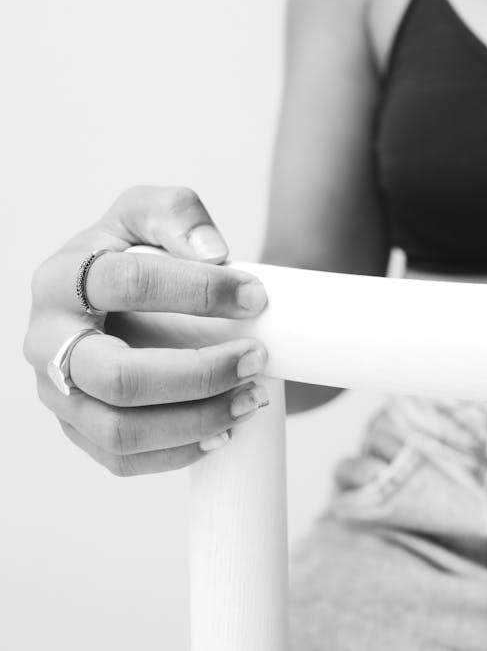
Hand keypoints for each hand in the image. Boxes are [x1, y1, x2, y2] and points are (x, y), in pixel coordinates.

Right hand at [23, 185, 268, 476]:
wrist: (109, 292)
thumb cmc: (129, 250)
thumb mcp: (149, 211)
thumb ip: (179, 214)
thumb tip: (213, 253)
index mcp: (61, 278)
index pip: (125, 284)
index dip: (196, 291)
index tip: (254, 295)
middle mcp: (47, 341)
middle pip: (119, 375)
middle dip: (199, 374)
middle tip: (255, 359)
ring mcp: (57, 392)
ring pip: (121, 429)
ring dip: (197, 420)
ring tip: (251, 398)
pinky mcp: (75, 428)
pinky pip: (122, 459)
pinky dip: (178, 451)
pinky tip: (222, 431)